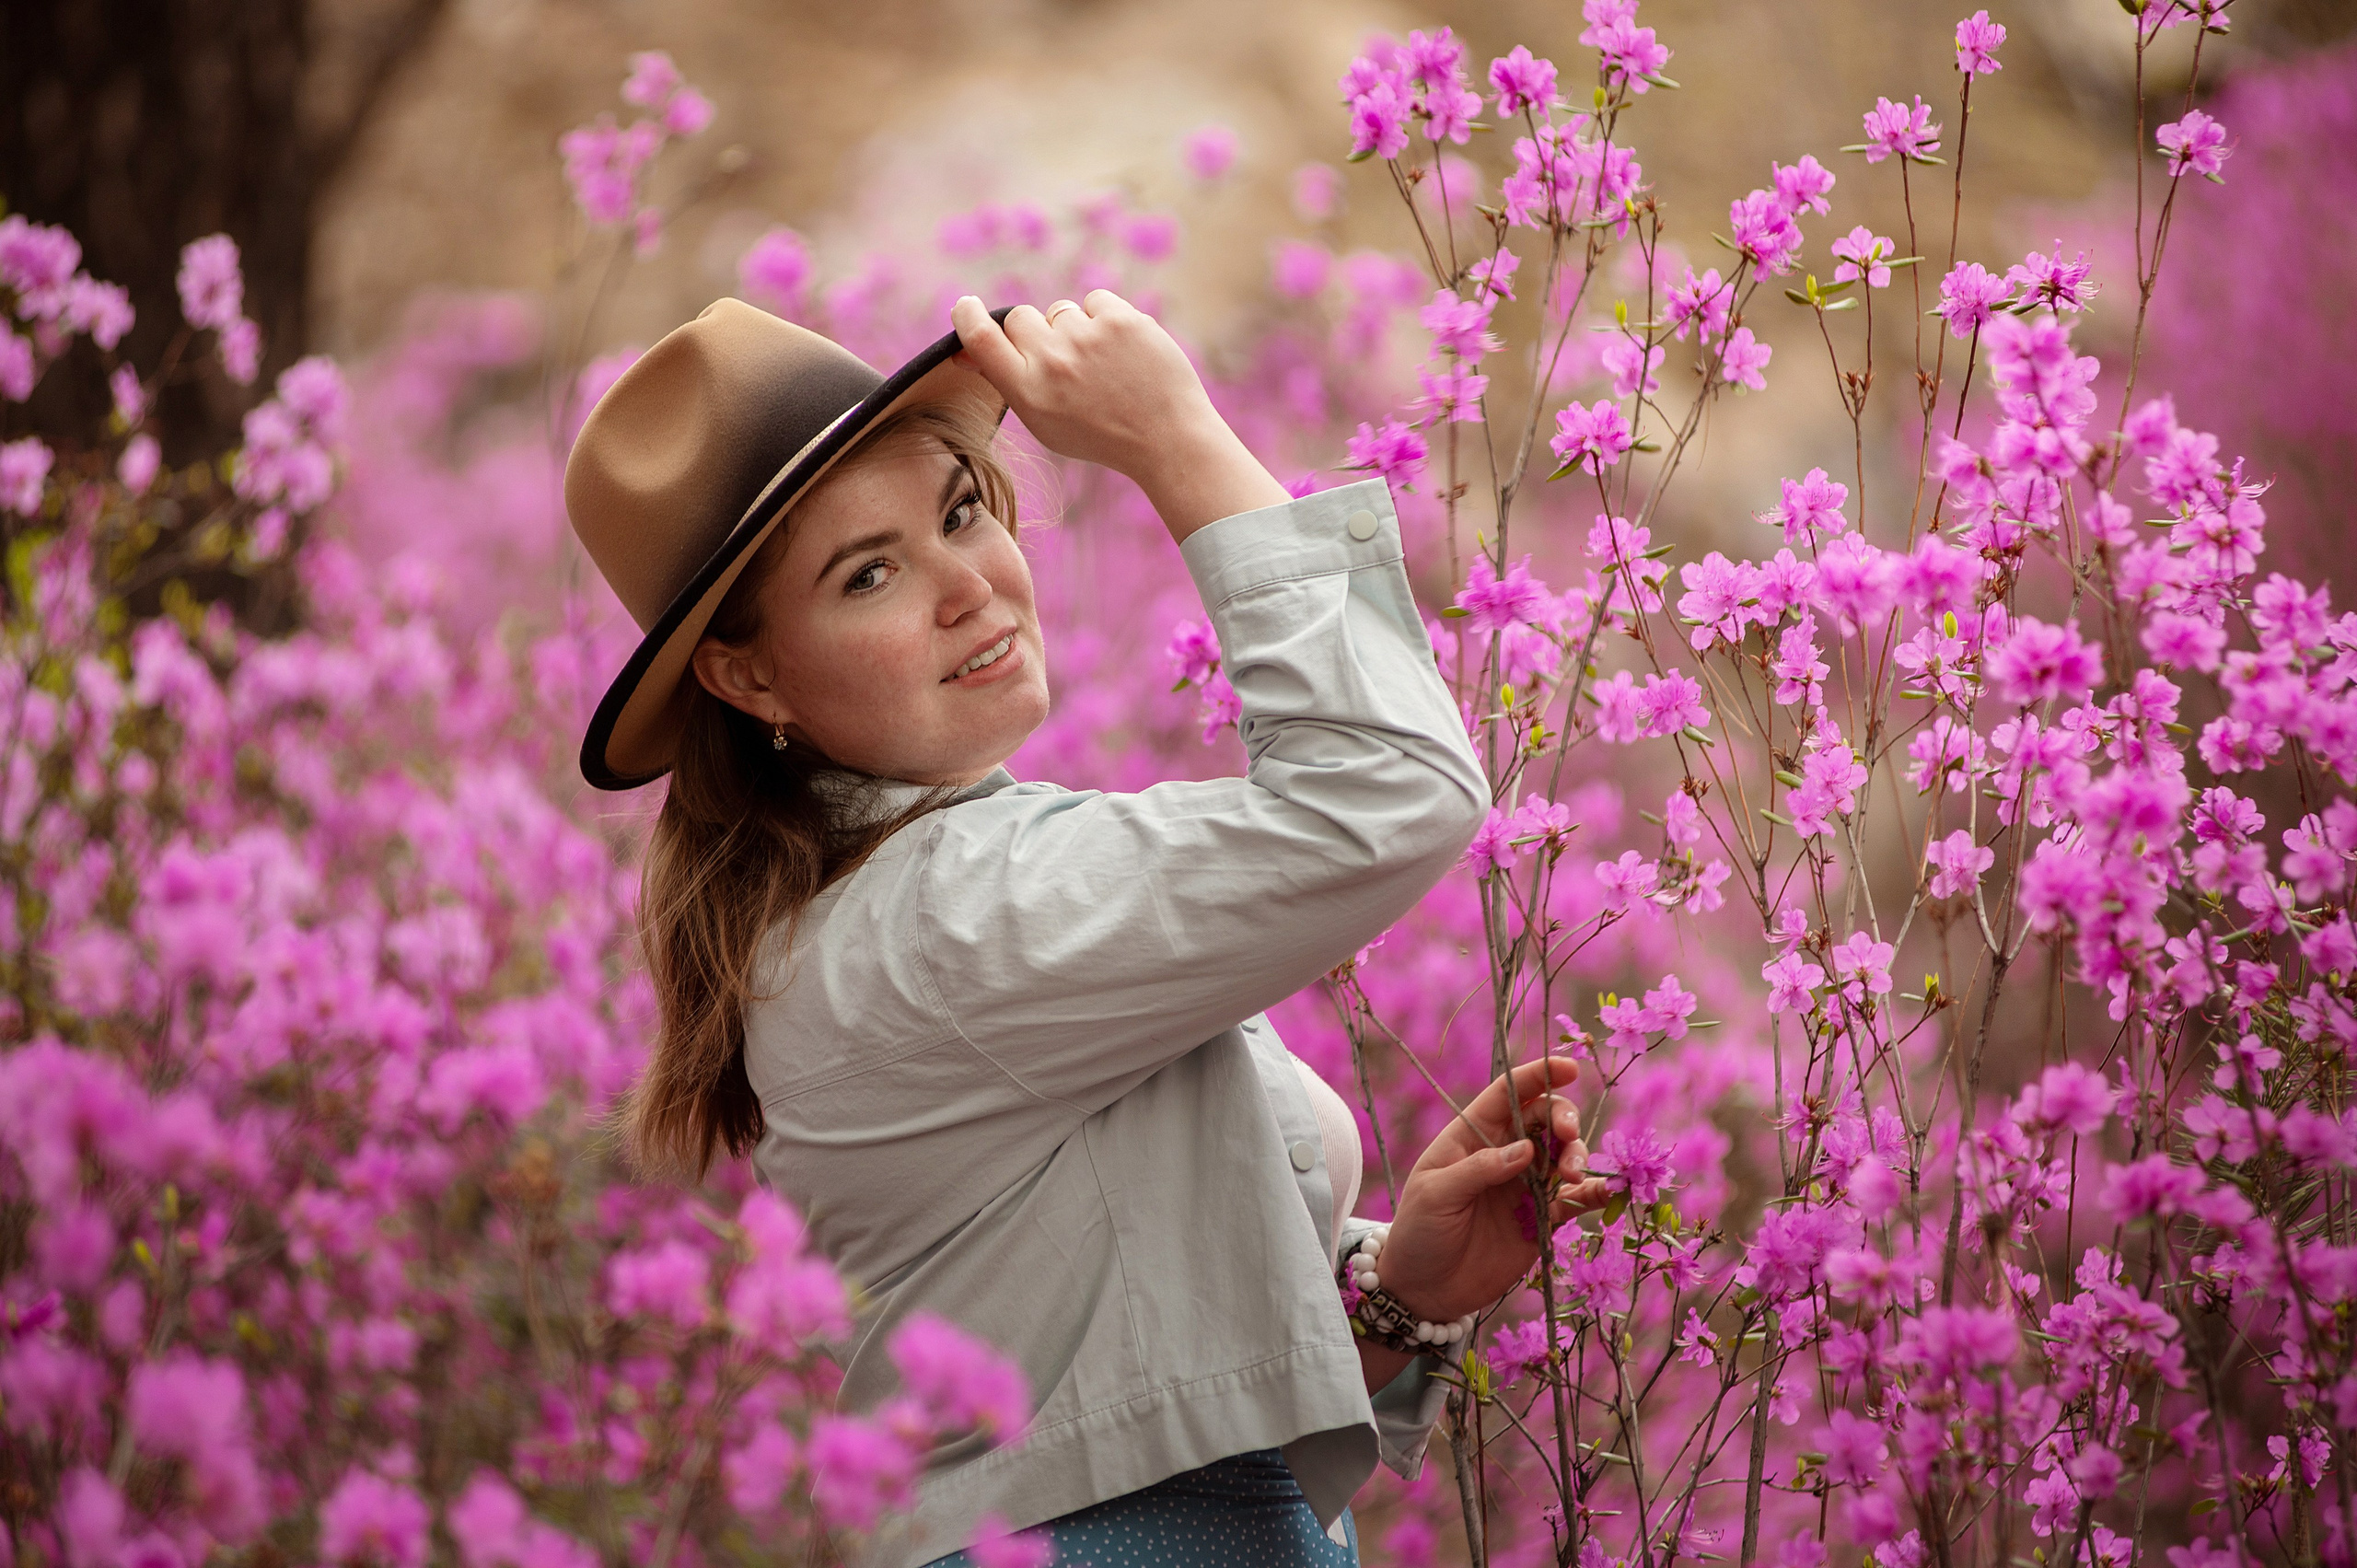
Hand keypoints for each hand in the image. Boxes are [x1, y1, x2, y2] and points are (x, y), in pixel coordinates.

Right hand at [948, 293, 1286, 541]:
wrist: (1167, 438)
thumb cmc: (1101, 435)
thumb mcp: (1044, 423)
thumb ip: (1008, 383)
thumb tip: (967, 352)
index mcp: (1028, 392)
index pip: (980, 338)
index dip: (967, 315)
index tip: (966, 305)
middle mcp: (1052, 361)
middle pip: (1019, 317)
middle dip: (1034, 332)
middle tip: (1062, 359)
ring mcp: (1087, 337)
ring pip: (1061, 311)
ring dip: (1074, 329)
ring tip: (1101, 365)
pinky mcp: (1121, 319)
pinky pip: (1095, 301)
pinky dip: (1104, 320)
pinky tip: (1121, 351)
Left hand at [1372, 1057, 1610, 1324]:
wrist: (1424, 1290)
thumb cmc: (1418, 1232)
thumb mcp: (1435, 1195)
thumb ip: (1479, 1169)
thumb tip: (1526, 1149)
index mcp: (1471, 1135)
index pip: (1508, 1094)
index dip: (1538, 1076)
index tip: (1569, 1067)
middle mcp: (1503, 1153)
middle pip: (1545, 1119)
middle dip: (1564, 1119)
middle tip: (1567, 1139)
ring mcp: (1525, 1185)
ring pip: (1564, 1155)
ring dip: (1577, 1157)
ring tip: (1572, 1177)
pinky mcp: (1542, 1219)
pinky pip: (1574, 1199)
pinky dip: (1593, 1193)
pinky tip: (1603, 1191)